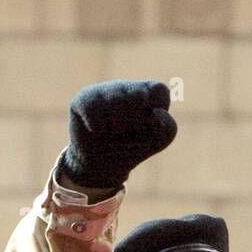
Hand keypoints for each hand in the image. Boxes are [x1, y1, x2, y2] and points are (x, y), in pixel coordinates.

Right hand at [60, 80, 177, 190]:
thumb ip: (169, 127)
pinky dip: (99, 129)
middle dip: (136, 122)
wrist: (104, 165)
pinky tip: (98, 132)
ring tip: (113, 132)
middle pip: (137, 96)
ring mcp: (102, 90)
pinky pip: (94, 113)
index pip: (159, 91)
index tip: (149, 126)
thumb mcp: (159, 139)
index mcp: (146, 90)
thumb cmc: (134, 147)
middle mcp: (124, 86)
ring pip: (115, 102)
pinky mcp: (83, 99)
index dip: (155, 113)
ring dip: (117, 126)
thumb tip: (155, 115)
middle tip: (128, 132)